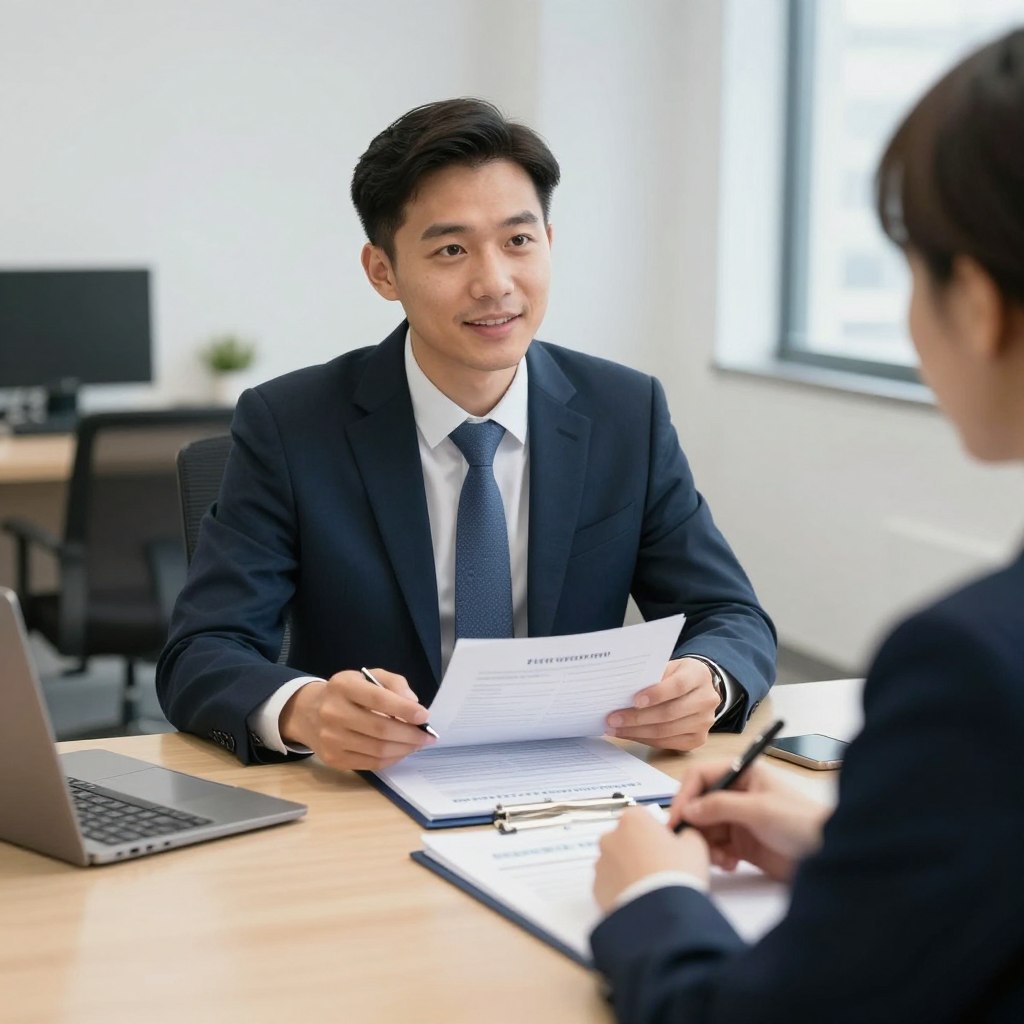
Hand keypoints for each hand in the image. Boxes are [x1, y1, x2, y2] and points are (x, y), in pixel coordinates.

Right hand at [279, 668, 435, 770]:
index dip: (404, 709)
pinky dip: (392, 759)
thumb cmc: (348, 692)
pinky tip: (401, 751)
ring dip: (405, 748)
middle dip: (410, 734)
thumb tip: (413, 703)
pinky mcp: (333, 759)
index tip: (424, 716)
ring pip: (378, 749)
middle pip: (380, 728)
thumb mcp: (368, 676)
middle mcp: (332, 712)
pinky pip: (371, 764)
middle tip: (427, 735)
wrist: (309, 712)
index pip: (378, 699)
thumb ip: (394, 683)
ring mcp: (330, 738)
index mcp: (342, 686)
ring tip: (417, 743)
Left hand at [593, 806, 708, 911]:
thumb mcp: (695, 846)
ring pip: (617, 862)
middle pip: (627, 838)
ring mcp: (601, 863)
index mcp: (633, 819)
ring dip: (630, 870)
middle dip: (640, 850)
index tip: (669, 847)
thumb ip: (686, 833)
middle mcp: (611, 836)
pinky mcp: (596, 889)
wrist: (659, 914)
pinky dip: (621, 889)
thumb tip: (683, 835)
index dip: (658, 832)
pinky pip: (610, 884)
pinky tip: (639, 899)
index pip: (644, 817)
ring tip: (651, 888)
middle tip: (661, 869)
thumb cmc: (677, 875)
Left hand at [605, 657, 719, 750]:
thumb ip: (651, 676)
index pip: (678, 686)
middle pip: (670, 712)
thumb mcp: (667, 667)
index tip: (634, 701)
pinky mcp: (698, 739)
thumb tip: (622, 692)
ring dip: (637, 732)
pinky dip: (645, 739)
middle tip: (613, 718)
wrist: (696, 688)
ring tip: (615, 728)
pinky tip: (629, 734)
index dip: (656, 694)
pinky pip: (667, 743)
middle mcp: (707, 699)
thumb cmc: (675, 675)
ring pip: (666, 731)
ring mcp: (704, 722)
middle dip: (637, 718)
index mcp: (699, 675)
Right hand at [671, 759, 829, 880]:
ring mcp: (738, 819)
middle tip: (692, 844)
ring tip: (719, 858)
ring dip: (706, 844)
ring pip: (705, 828)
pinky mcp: (741, 844)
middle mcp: (736, 793)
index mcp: (742, 773)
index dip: (685, 794)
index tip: (676, 817)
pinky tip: (730, 864)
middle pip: (699, 804)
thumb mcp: (759, 809)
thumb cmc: (800, 822)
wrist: (829, 857)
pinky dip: (717, 856)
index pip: (701, 776)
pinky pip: (716, 847)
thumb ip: (720, 806)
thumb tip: (687, 809)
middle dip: (694, 824)